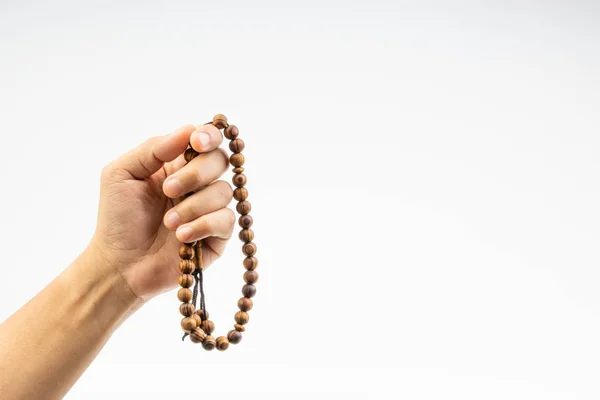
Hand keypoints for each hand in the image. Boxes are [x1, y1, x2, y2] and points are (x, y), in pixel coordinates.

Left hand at [90, 124, 233, 299]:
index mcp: (177, 164)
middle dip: (196, 173)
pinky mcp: (217, 236)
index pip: (205, 140)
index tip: (197, 142)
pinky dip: (203, 225)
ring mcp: (210, 209)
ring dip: (194, 206)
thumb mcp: (122, 174)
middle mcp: (198, 183)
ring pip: (223, 191)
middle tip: (168, 190)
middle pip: (220, 161)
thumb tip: (188, 130)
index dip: (208, 136)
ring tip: (168, 222)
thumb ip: (153, 148)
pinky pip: (226, 220)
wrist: (120, 264)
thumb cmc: (117, 218)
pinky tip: (181, 236)